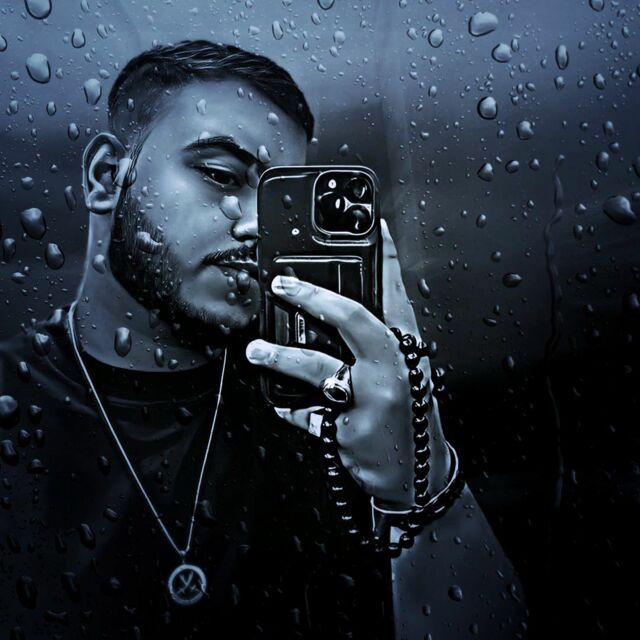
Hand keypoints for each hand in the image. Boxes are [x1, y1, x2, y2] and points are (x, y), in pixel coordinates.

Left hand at [245, 219, 448, 508]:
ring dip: (281, 356)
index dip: (386, 255)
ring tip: (256, 351)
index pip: (396, 292)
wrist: (417, 472)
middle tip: (282, 285)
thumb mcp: (404, 369)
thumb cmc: (408, 414)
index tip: (374, 226)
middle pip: (353, 319)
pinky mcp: (349, 430)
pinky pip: (307, 414)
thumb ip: (378, 339)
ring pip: (319, 367)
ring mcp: (372, 400)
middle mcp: (393, 368)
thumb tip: (336, 307)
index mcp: (407, 347)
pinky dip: (288, 407)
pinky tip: (276, 400)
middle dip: (313, 297)